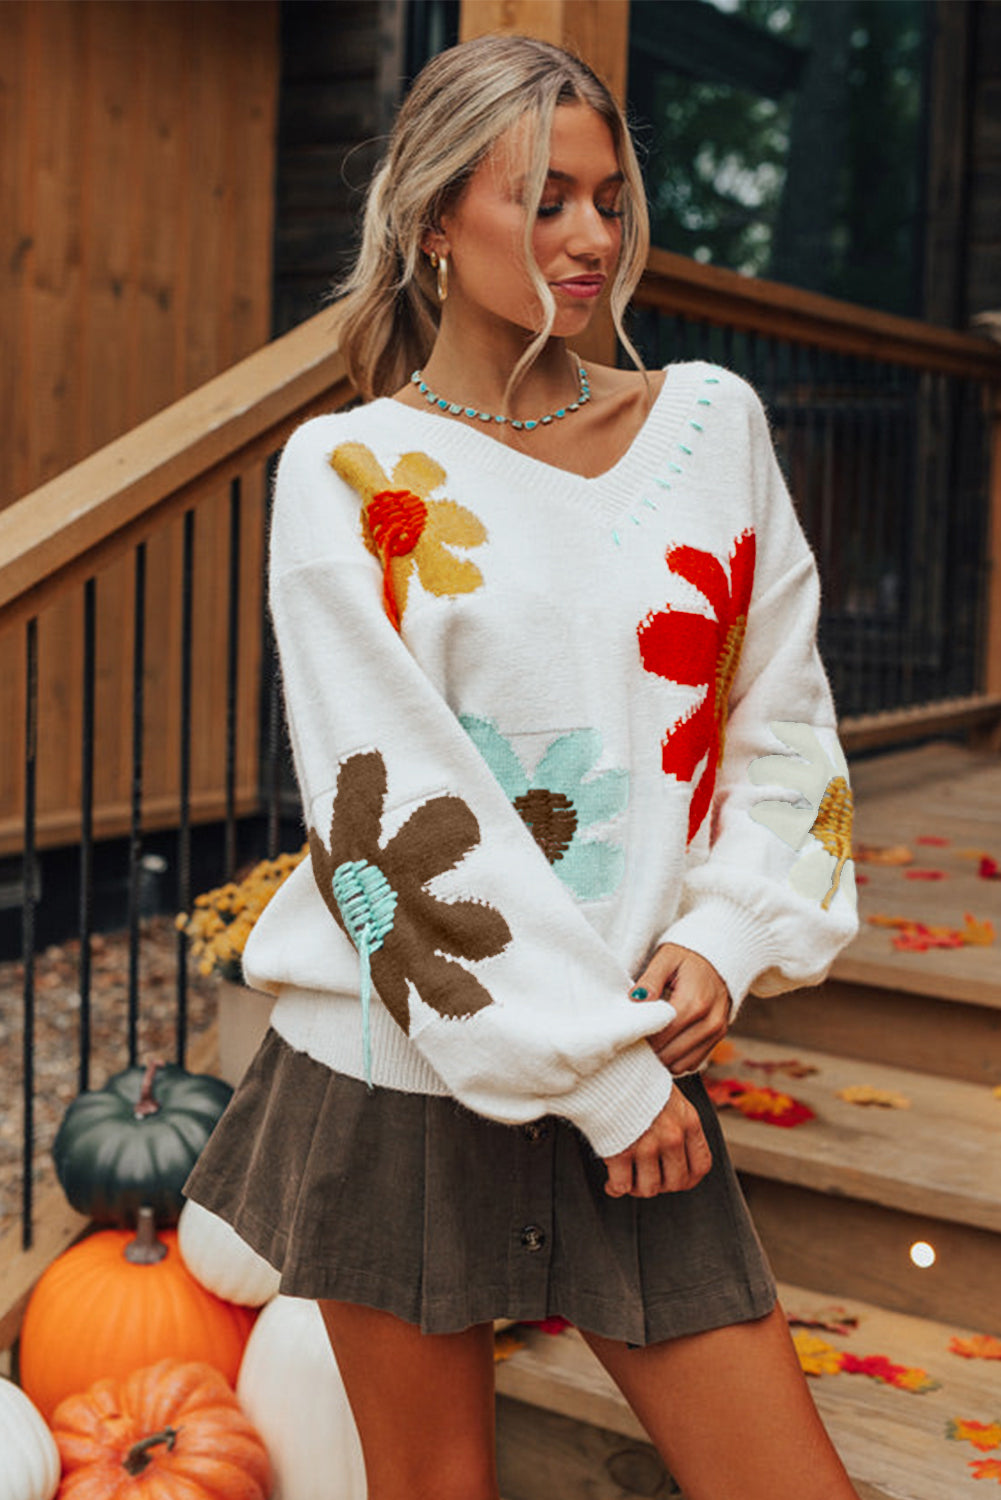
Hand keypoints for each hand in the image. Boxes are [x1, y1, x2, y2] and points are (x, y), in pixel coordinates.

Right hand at [602, 1086, 711, 1196]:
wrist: (608, 1065)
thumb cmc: (636, 1077)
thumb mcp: (670, 1094)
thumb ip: (678, 1121)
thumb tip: (677, 1149)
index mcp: (688, 1121)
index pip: (701, 1166)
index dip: (687, 1179)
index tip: (675, 1178)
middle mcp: (673, 1136)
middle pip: (675, 1182)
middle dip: (660, 1184)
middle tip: (647, 1176)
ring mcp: (647, 1146)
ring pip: (649, 1189)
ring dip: (637, 1186)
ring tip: (628, 1177)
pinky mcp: (620, 1151)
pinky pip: (622, 1185)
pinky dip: (615, 1186)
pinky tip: (611, 1179)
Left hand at [631, 943, 730, 1074]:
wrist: (720, 959)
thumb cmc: (688, 958)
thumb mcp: (666, 958)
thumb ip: (650, 980)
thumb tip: (635, 999)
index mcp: (695, 1002)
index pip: (662, 1035)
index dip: (641, 1038)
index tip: (627, 1032)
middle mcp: (710, 1022)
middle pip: (671, 1054)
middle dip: (649, 1051)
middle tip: (633, 1039)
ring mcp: (717, 1032)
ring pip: (681, 1064)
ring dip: (662, 1058)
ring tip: (648, 1042)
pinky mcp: (718, 1039)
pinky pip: (692, 1063)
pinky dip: (675, 1059)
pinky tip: (664, 1044)